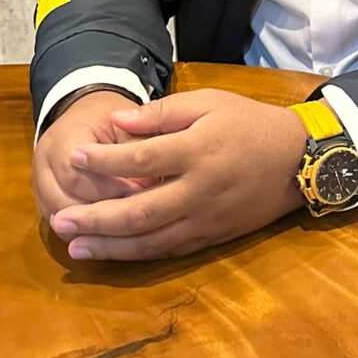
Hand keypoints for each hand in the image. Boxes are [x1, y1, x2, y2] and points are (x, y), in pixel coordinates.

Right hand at [32, 91, 153, 221]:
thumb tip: (151, 186)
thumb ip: (136, 151)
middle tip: (138, 215)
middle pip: (65, 203)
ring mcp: (39, 186)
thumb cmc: (111, 119)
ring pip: (60, 221)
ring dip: (93, 228)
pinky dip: (85, 234)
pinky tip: (112, 233)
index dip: (111, 190)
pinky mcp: (44, 203)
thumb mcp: (127, 124)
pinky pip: (60, 229)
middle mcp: (43, 165)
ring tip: (128, 225)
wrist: (85, 113)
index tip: (143, 195)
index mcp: (62, 139)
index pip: (77, 176)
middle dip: (103, 212)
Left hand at [49, 89, 308, 260]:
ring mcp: (206, 218)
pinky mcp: (212, 236)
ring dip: (110, 246)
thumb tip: (117, 122)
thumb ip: (162, 112)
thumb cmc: (248, 123)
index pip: (141, 157)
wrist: (296, 159)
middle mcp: (199, 189)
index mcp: (197, 149)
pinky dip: (138, 254)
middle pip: (139, 210)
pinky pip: (169, 250)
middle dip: (96, 218)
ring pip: (151, 240)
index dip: (104, 160)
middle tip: (60, 220)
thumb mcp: (209, 102)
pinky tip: (113, 253)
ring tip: (75, 246)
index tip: (74, 157)